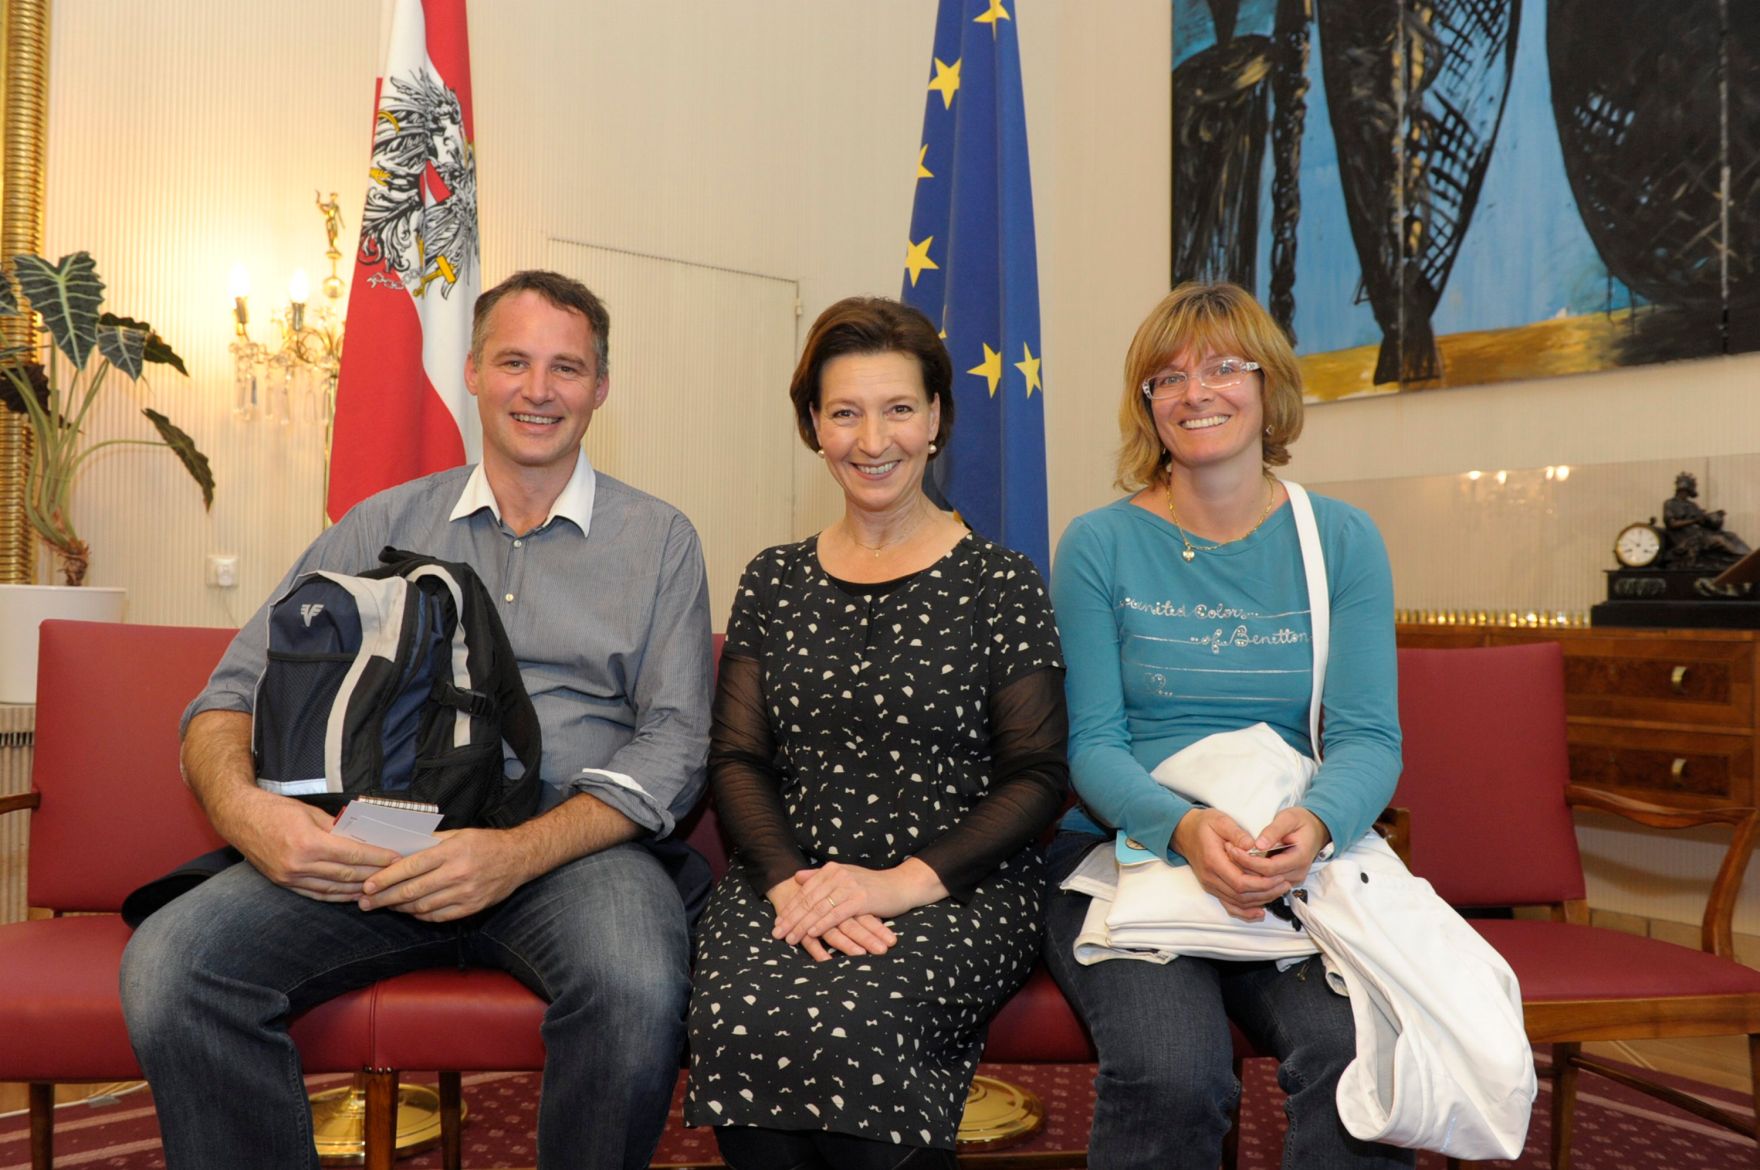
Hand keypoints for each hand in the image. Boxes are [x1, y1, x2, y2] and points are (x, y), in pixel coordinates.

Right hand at [220, 787, 401, 900]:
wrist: (239, 818)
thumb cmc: (275, 810)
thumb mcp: (311, 813)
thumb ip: (336, 828)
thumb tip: (361, 839)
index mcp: (308, 842)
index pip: (352, 855)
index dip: (377, 858)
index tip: (395, 858)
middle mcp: (299, 864)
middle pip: (346, 874)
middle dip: (373, 874)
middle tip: (394, 873)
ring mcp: (290, 877)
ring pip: (333, 888)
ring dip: (358, 890)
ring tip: (379, 887)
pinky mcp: (284, 883)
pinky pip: (316, 894)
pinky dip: (337, 896)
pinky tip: (352, 894)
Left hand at [358, 828, 533, 921]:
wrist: (519, 858)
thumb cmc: (486, 843)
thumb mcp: (458, 834)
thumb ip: (430, 842)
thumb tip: (400, 848)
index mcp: (451, 852)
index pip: (410, 866)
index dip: (386, 878)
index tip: (368, 884)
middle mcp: (457, 873)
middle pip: (412, 890)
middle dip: (384, 897)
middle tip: (367, 901)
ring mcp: (464, 893)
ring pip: (422, 907)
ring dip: (400, 908)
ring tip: (385, 905)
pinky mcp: (471, 907)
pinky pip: (438, 916)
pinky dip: (420, 916)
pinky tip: (410, 911)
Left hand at [766, 880, 897, 960]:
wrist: (899, 886)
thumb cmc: (871, 885)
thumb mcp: (843, 876)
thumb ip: (820, 876)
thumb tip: (797, 877)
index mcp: (831, 869)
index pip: (805, 891)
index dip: (790, 908)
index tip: (777, 922)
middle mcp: (838, 875)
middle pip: (808, 900)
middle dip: (791, 918)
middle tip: (777, 933)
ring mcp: (849, 886)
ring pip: (819, 908)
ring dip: (802, 925)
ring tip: (790, 938)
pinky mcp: (860, 899)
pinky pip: (835, 914)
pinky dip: (821, 924)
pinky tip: (811, 934)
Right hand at [1172, 807, 1290, 921]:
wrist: (1184, 832)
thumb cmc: (1204, 824)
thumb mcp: (1220, 820)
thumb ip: (1237, 833)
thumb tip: (1254, 845)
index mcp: (1212, 860)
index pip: (1239, 881)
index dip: (1261, 883)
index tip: (1278, 876)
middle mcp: (1210, 878)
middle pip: (1241, 895)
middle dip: (1266, 892)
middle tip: (1285, 883)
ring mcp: (1210, 885)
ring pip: (1238, 902)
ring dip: (1260, 900)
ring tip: (1279, 891)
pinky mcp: (1213, 888)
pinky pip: (1229, 905)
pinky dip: (1245, 912)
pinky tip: (1260, 912)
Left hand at [1228, 806, 1329, 887]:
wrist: (1314, 830)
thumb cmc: (1301, 822)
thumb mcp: (1288, 818)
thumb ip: (1274, 831)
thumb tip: (1259, 845)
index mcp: (1299, 859)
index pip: (1269, 868)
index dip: (1249, 861)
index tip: (1233, 849)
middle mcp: (1297, 873)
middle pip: (1264, 879)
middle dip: (1243, 867)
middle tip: (1227, 851)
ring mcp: (1292, 879)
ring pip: (1264, 884)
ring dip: (1246, 873)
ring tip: (1230, 856)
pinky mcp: (1286, 880)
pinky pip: (1266, 884)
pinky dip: (1252, 876)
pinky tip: (1239, 863)